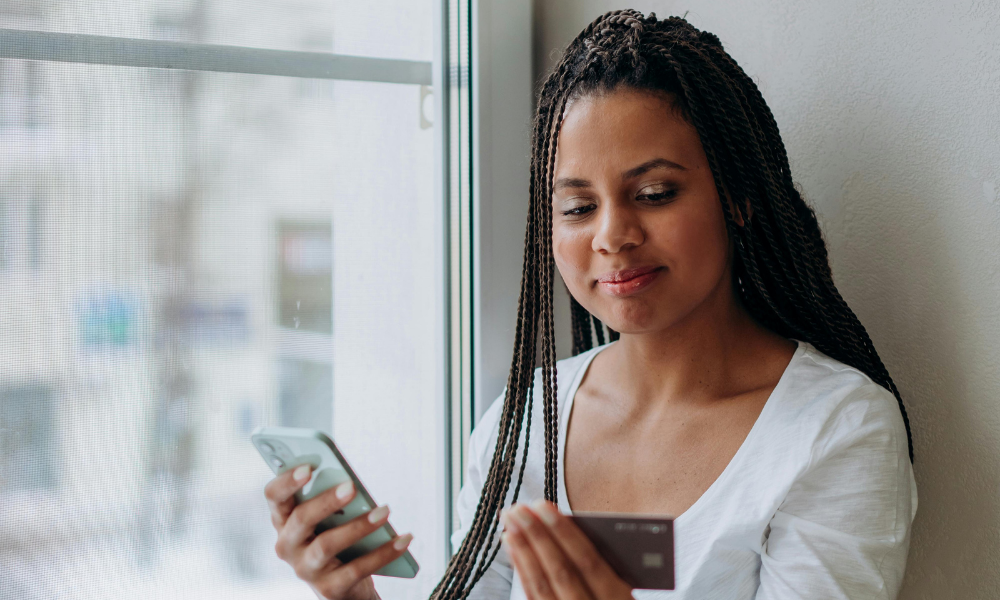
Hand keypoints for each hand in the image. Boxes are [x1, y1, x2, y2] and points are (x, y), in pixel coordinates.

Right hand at [264, 464, 412, 599]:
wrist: (346, 585)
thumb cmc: (335, 538)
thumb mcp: (329, 517)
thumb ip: (332, 499)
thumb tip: (351, 483)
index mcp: (284, 520)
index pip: (274, 496)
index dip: (286, 481)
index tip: (308, 467)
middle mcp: (288, 545)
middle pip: (301, 519)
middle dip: (326, 501)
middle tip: (352, 486)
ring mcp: (306, 569)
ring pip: (326, 545)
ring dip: (358, 526)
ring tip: (385, 511)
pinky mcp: (329, 588)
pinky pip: (357, 569)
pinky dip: (383, 553)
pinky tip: (404, 539)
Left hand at [501, 500, 633, 599]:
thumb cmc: (619, 595)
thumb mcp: (631, 583)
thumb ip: (615, 559)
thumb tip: (578, 526)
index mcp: (619, 599)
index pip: (588, 562)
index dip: (563, 533)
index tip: (543, 506)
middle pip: (561, 571)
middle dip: (536, 536)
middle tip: (518, 509)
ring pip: (542, 586)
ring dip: (523, 550)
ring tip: (509, 523)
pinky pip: (534, 596)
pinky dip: (522, 569)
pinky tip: (512, 547)